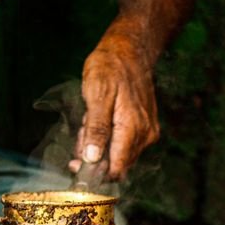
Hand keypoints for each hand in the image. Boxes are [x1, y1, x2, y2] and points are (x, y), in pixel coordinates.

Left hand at [75, 35, 159, 179]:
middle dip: (95, 155)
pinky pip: (125, 144)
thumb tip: (92, 158)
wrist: (130, 50)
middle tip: (82, 132)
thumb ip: (96, 129)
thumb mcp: (97, 94)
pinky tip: (101, 120)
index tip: (77, 166)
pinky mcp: (146, 128)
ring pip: (119, 154)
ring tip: (91, 120)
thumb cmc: (111, 67)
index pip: (116, 168)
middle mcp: (145, 135)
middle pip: (116, 163)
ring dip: (101, 145)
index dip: (95, 173)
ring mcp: (148, 132)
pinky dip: (109, 137)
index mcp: (132, 129)